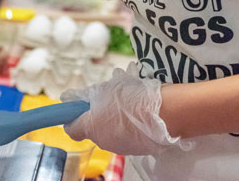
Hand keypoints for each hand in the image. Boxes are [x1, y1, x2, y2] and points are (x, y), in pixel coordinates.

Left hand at [62, 63, 192, 155]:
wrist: (167, 113)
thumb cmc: (134, 97)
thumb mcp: (107, 89)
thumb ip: (88, 96)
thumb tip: (72, 99)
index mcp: (91, 127)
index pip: (71, 129)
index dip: (73, 117)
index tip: (79, 107)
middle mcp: (103, 142)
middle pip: (94, 129)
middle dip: (98, 116)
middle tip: (109, 99)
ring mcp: (121, 148)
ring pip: (111, 133)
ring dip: (115, 121)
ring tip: (129, 105)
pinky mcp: (138, 150)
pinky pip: (127, 137)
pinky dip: (130, 128)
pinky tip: (140, 115)